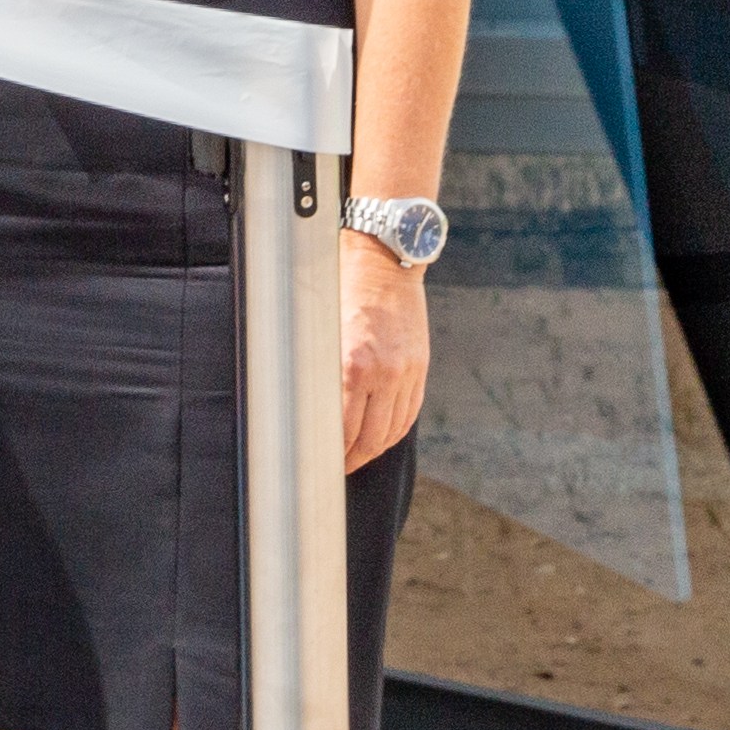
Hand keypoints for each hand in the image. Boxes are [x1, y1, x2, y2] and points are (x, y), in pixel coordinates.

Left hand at [340, 231, 431, 468]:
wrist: (383, 261)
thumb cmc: (339, 289)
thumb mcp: (321, 331)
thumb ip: (321, 372)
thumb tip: (310, 411)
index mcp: (352, 365)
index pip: (343, 429)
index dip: (331, 454)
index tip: (320, 463)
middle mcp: (383, 373)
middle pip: (369, 438)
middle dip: (351, 459)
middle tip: (335, 469)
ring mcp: (406, 372)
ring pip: (391, 430)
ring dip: (373, 450)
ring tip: (355, 458)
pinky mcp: (419, 367)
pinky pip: (409, 413)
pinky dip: (394, 431)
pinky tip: (380, 438)